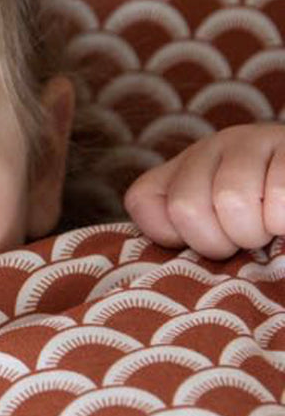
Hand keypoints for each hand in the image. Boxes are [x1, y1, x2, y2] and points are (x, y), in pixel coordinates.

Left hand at [124, 123, 284, 258]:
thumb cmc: (265, 229)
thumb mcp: (217, 233)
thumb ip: (187, 241)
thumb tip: (168, 275)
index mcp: (181, 171)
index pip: (144, 203)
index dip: (177, 237)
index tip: (212, 242)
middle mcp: (210, 147)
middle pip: (186, 205)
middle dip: (221, 240)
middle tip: (248, 239)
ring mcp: (252, 140)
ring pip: (232, 198)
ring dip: (256, 230)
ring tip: (271, 228)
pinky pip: (279, 195)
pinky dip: (283, 221)